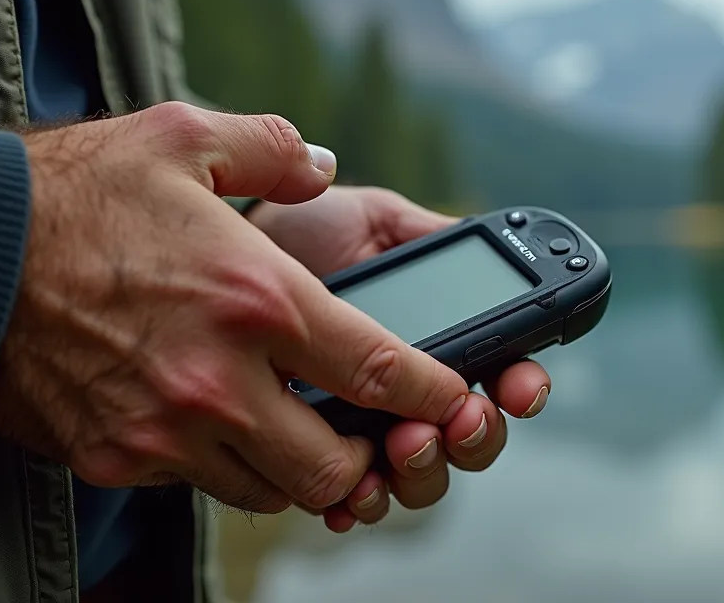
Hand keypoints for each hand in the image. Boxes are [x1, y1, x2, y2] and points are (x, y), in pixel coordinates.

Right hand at [0, 103, 470, 515]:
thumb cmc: (77, 190)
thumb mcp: (181, 134)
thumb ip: (270, 147)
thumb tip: (320, 163)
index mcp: (257, 298)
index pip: (377, 370)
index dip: (431, 394)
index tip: (450, 398)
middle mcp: (220, 379)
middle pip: (331, 466)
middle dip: (363, 459)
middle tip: (362, 432)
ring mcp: (166, 428)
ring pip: (267, 490)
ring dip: (292, 468)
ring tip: (291, 432)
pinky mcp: (118, 455)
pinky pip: (194, 483)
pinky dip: (218, 463)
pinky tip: (212, 422)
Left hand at [248, 187, 551, 531]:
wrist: (201, 263)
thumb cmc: (291, 235)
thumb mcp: (369, 219)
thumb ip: (428, 230)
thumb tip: (493, 242)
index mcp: (436, 341)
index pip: (500, 374)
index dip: (522, 386)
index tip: (520, 385)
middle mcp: (408, 395)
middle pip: (470, 440)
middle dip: (478, 437)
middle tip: (462, 417)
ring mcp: (364, 433)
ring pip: (419, 479)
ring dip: (424, 471)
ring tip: (403, 445)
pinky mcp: (308, 460)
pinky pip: (346, 501)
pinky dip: (357, 505)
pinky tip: (348, 496)